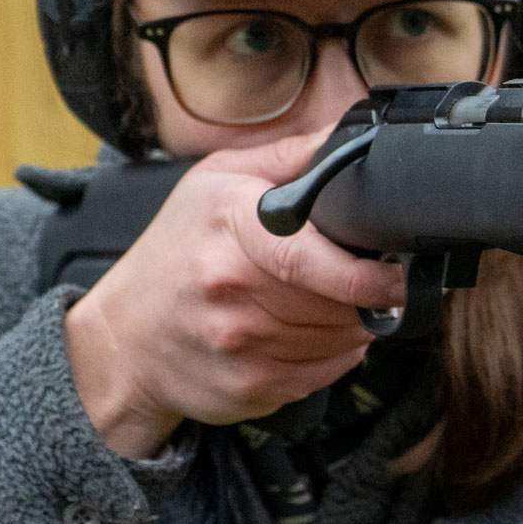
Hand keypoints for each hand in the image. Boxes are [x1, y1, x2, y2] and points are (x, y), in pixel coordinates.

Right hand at [64, 129, 406, 457]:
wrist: (122, 338)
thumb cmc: (175, 252)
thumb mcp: (215, 182)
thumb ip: (289, 157)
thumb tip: (352, 134)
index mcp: (230, 230)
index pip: (313, 259)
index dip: (369, 273)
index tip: (399, 272)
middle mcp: (231, 292)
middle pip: (339, 303)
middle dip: (368, 296)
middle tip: (370, 281)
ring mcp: (240, 347)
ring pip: (339, 341)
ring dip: (354, 325)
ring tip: (332, 304)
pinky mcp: (249, 389)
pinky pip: (323, 374)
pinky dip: (334, 356)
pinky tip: (310, 334)